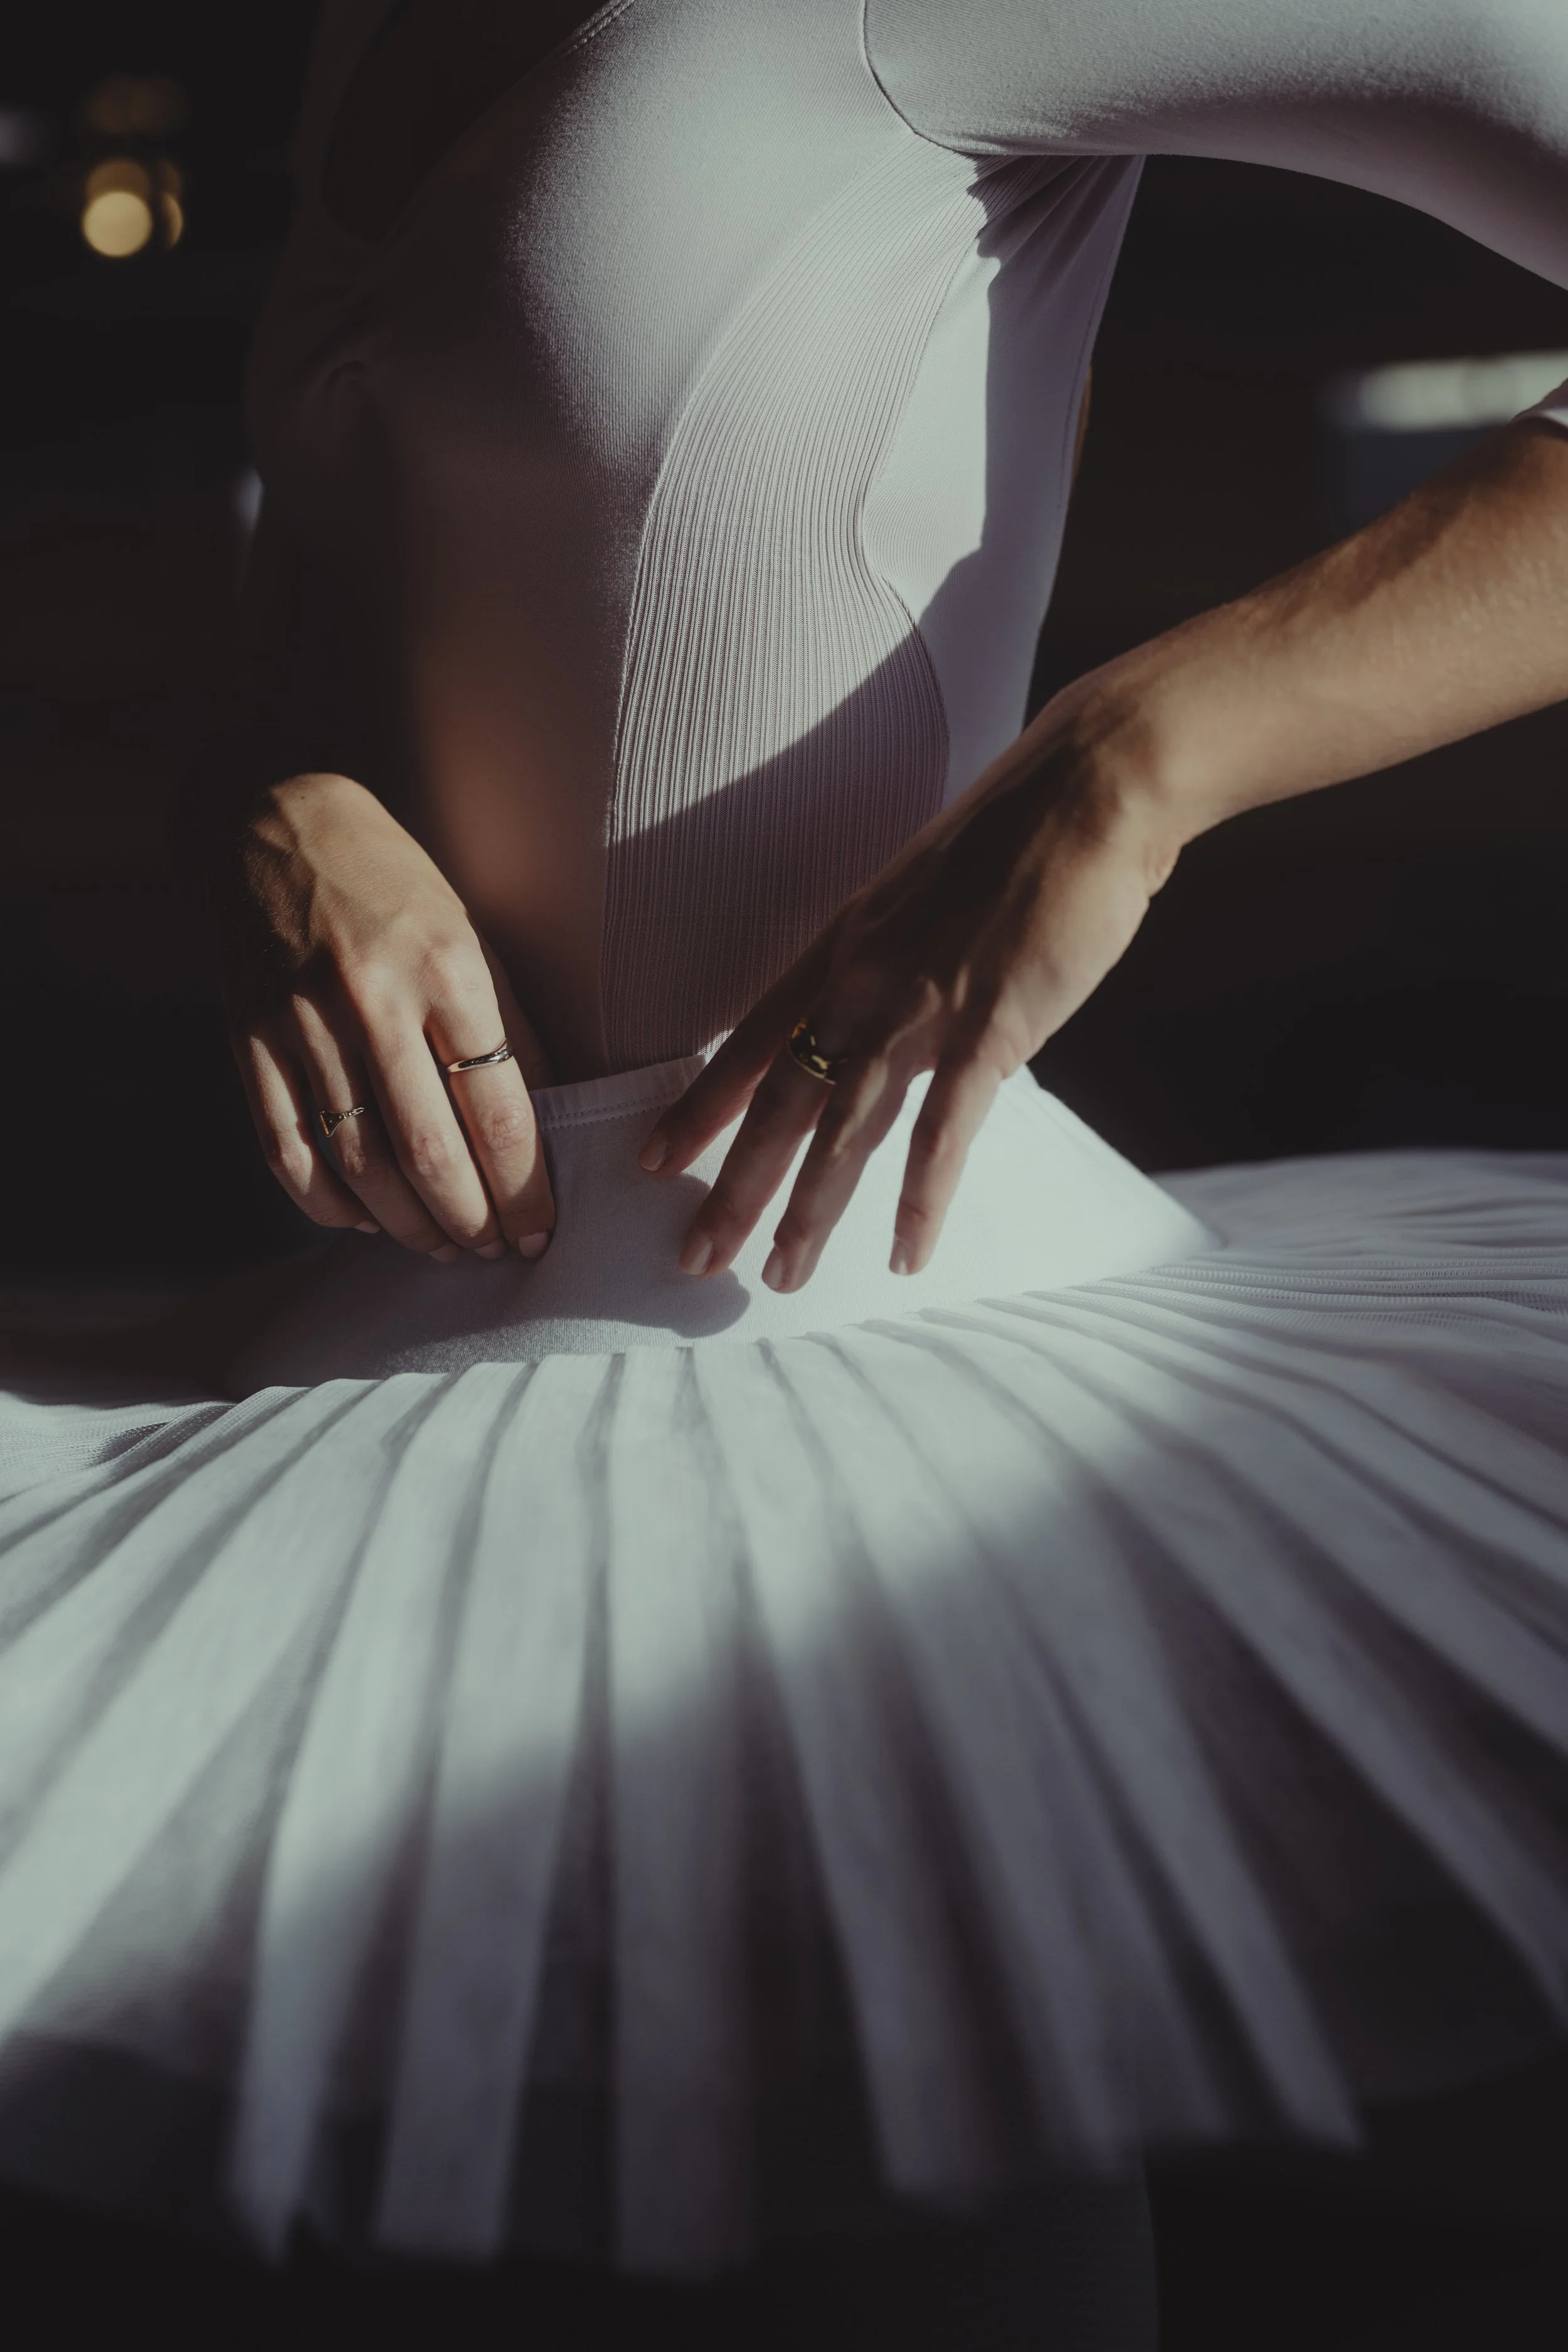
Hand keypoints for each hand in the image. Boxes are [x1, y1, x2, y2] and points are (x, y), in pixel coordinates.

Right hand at [217, 771, 556, 1260]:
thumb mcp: (470, 936)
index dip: (523, 1189)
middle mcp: (372, 999)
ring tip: (443, 1247)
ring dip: (408, 1225)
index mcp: (446, 968)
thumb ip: (507, 1029)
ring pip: (360, 1164)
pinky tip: (366, 1221)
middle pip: (430, 1152)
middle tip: (497, 1252)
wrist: (272, 824)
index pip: (497, 1111)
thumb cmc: (393, 886)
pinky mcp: (248, 1040)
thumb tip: (544, 1130)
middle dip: (472, 1221)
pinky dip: (329, 1205)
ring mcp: (301, 1024)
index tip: (542, 1230)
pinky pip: (288, 1151)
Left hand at [637, 720, 1178, 1291]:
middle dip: (732, 1186)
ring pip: (842, 1129)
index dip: (700, 1105)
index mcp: (842, 944)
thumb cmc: (1022, 839)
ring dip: (808, 1211)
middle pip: (777, 1100)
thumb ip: (903, 966)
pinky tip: (904, 1254)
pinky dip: (920, 1201)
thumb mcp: (927, 898)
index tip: (655, 1157)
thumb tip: (912, 1024)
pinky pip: (941, 1135)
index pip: (751, 1039)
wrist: (1089, 792)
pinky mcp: (988, 1030)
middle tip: (695, 1256)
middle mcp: (861, 980)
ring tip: (780, 1277)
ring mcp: (920, 1008)